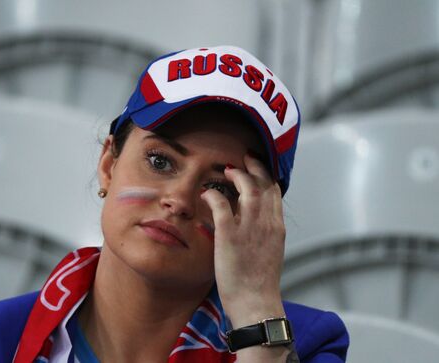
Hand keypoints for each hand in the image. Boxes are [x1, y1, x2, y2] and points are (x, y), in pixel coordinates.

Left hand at [201, 152, 285, 326]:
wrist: (256, 303)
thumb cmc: (260, 283)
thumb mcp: (269, 253)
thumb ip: (263, 233)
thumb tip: (254, 221)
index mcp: (276, 228)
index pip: (275, 192)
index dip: (266, 175)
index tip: (257, 167)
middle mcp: (266, 224)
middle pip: (265, 184)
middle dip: (255, 167)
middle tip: (244, 159)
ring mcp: (249, 228)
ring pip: (248, 188)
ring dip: (238, 175)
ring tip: (228, 170)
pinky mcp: (230, 236)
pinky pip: (222, 205)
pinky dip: (215, 194)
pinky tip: (208, 192)